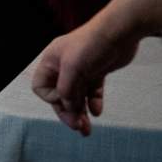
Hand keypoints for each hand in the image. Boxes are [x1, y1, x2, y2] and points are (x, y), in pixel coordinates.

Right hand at [31, 20, 138, 135]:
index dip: (53, 99)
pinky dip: (93, 102)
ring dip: (81, 112)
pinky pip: (91, 92)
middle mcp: (63, 66)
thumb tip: (68, 108)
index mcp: (51, 62)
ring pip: (77, 96)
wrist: (120, 31)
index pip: (41, 87)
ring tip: (87, 129)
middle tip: (79, 128)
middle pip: (60, 95)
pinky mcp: (97, 71)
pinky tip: (97, 111)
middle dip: (69, 112)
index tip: (67, 101)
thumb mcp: (73, 68)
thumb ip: (66, 90)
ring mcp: (81, 69)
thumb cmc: (92, 44)